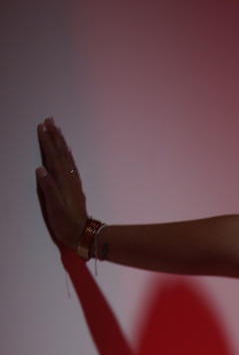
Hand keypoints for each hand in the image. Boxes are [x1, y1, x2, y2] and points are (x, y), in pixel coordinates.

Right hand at [35, 118, 87, 250]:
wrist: (83, 234)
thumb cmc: (65, 223)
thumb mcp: (54, 207)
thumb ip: (48, 188)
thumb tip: (40, 168)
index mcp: (62, 181)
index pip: (52, 156)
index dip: (47, 142)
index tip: (41, 127)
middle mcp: (69, 178)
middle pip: (61, 153)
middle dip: (55, 136)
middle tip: (50, 120)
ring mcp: (74, 182)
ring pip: (67, 157)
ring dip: (61, 142)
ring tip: (57, 129)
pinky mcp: (76, 187)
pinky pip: (71, 165)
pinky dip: (68, 155)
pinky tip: (67, 151)